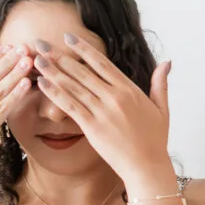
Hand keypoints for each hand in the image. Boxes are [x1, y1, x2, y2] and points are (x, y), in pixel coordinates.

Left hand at [32, 34, 171, 189]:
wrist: (148, 166)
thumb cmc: (155, 139)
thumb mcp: (162, 108)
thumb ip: (161, 83)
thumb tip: (167, 62)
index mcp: (130, 90)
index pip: (102, 63)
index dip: (83, 49)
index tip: (68, 38)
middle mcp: (115, 97)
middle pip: (82, 71)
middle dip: (60, 56)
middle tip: (41, 44)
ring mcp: (102, 112)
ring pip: (73, 86)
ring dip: (52, 71)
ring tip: (37, 59)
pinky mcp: (92, 127)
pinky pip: (70, 106)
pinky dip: (54, 93)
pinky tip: (42, 83)